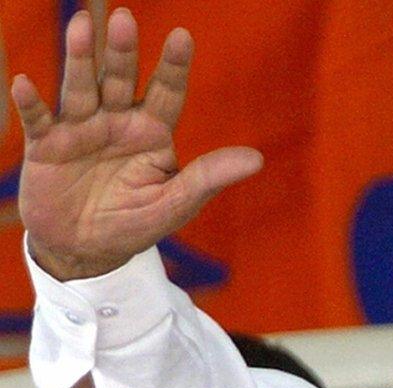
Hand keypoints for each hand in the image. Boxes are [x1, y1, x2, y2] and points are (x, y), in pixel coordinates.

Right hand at [13, 8, 262, 280]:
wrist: (86, 250)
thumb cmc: (135, 223)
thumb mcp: (176, 204)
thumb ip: (208, 178)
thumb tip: (257, 159)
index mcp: (152, 132)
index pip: (166, 91)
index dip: (174, 65)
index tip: (182, 36)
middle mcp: (117, 121)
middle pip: (120, 79)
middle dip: (122, 51)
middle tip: (124, 19)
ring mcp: (81, 130)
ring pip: (80, 88)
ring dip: (79, 59)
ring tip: (81, 27)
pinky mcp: (47, 146)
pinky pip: (39, 120)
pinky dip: (32, 103)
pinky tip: (27, 84)